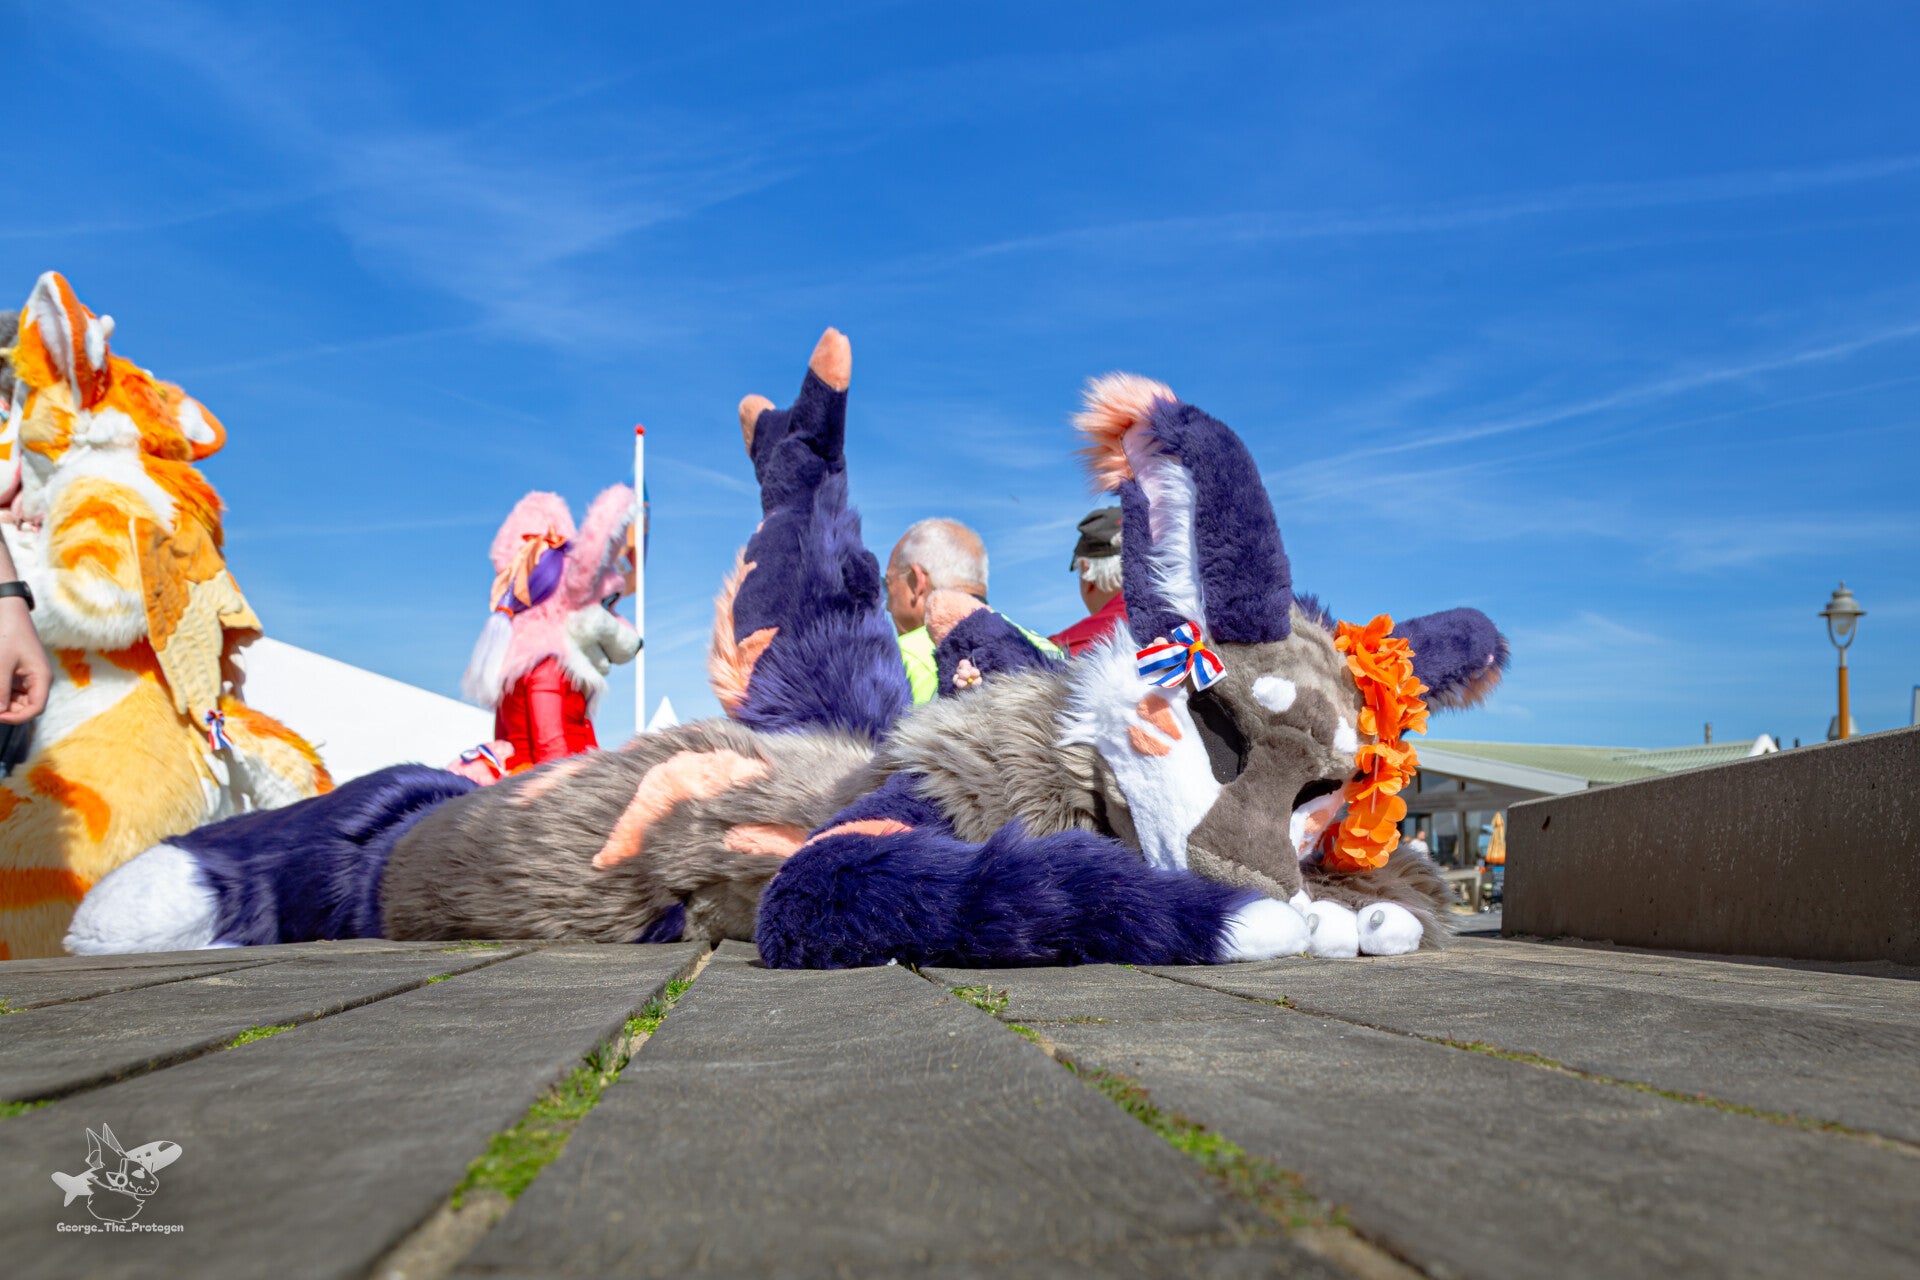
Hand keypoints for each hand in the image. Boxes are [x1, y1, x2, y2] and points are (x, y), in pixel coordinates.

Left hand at [0, 596, 49, 723]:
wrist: (7, 612)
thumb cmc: (7, 634)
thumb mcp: (2, 663)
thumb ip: (1, 689)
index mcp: (41, 677)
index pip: (35, 708)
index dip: (17, 717)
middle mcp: (39, 679)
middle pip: (27, 707)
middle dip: (8, 710)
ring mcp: (29, 676)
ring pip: (18, 700)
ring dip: (4, 702)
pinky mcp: (19, 673)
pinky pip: (12, 690)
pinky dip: (2, 693)